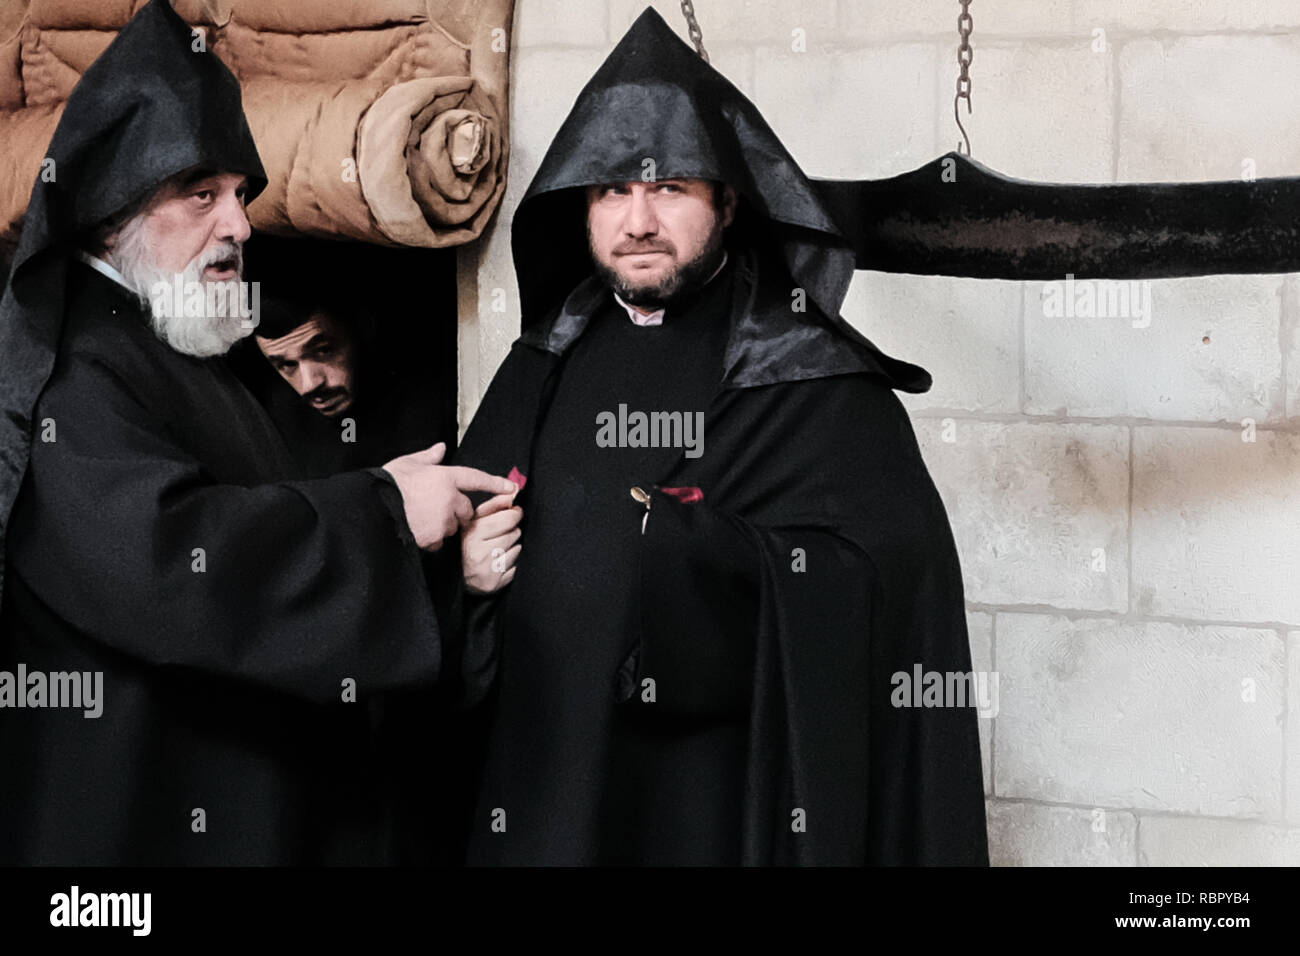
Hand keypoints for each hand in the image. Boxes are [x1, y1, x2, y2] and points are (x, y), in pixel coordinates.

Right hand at [381, 443, 517, 551]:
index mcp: (444, 477)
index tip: (511, 488)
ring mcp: (442, 519)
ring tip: (421, 520)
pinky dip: (431, 539)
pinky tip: (417, 531)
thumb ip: (428, 457)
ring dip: (443, 525)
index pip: (476, 479)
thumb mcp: (407, 463)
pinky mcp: (434, 537)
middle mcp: (448, 498)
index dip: (495, 483)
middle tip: (435, 509)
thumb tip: (441, 448)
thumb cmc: (387, 484)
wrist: (371, 509)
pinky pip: (439, 541)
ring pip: (453, 526)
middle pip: (466, 510)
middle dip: (456, 511)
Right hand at [462, 491, 522, 594]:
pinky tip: (499, 562)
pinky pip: (515, 567)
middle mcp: (477, 553)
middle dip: (512, 531)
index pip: (505, 520)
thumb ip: (494, 505)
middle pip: (514, 534)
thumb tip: (512, 493)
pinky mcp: (494, 584)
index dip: (514, 514)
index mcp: (471, 534)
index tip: (516, 512)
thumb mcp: (475, 521)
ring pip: (517, 550)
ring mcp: (486, 570)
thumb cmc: (470, 543)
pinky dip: (511, 563)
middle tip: (504, 533)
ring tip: (498, 548)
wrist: (460, 577)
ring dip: (512, 547)